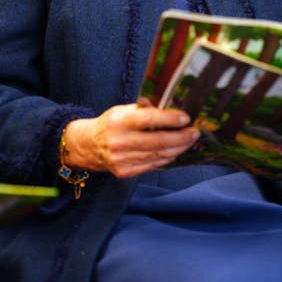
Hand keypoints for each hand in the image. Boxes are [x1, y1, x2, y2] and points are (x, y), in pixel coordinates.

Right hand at [62, 104, 200, 178]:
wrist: (87, 146)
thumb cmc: (109, 124)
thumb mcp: (122, 110)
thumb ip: (144, 110)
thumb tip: (171, 110)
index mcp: (119, 122)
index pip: (149, 120)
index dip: (170, 120)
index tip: (185, 118)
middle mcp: (120, 142)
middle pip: (158, 142)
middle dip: (181, 137)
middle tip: (194, 132)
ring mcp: (122, 159)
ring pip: (158, 155)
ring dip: (178, 148)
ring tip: (189, 141)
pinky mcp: (125, 171)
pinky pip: (152, 165)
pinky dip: (167, 157)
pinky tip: (175, 151)